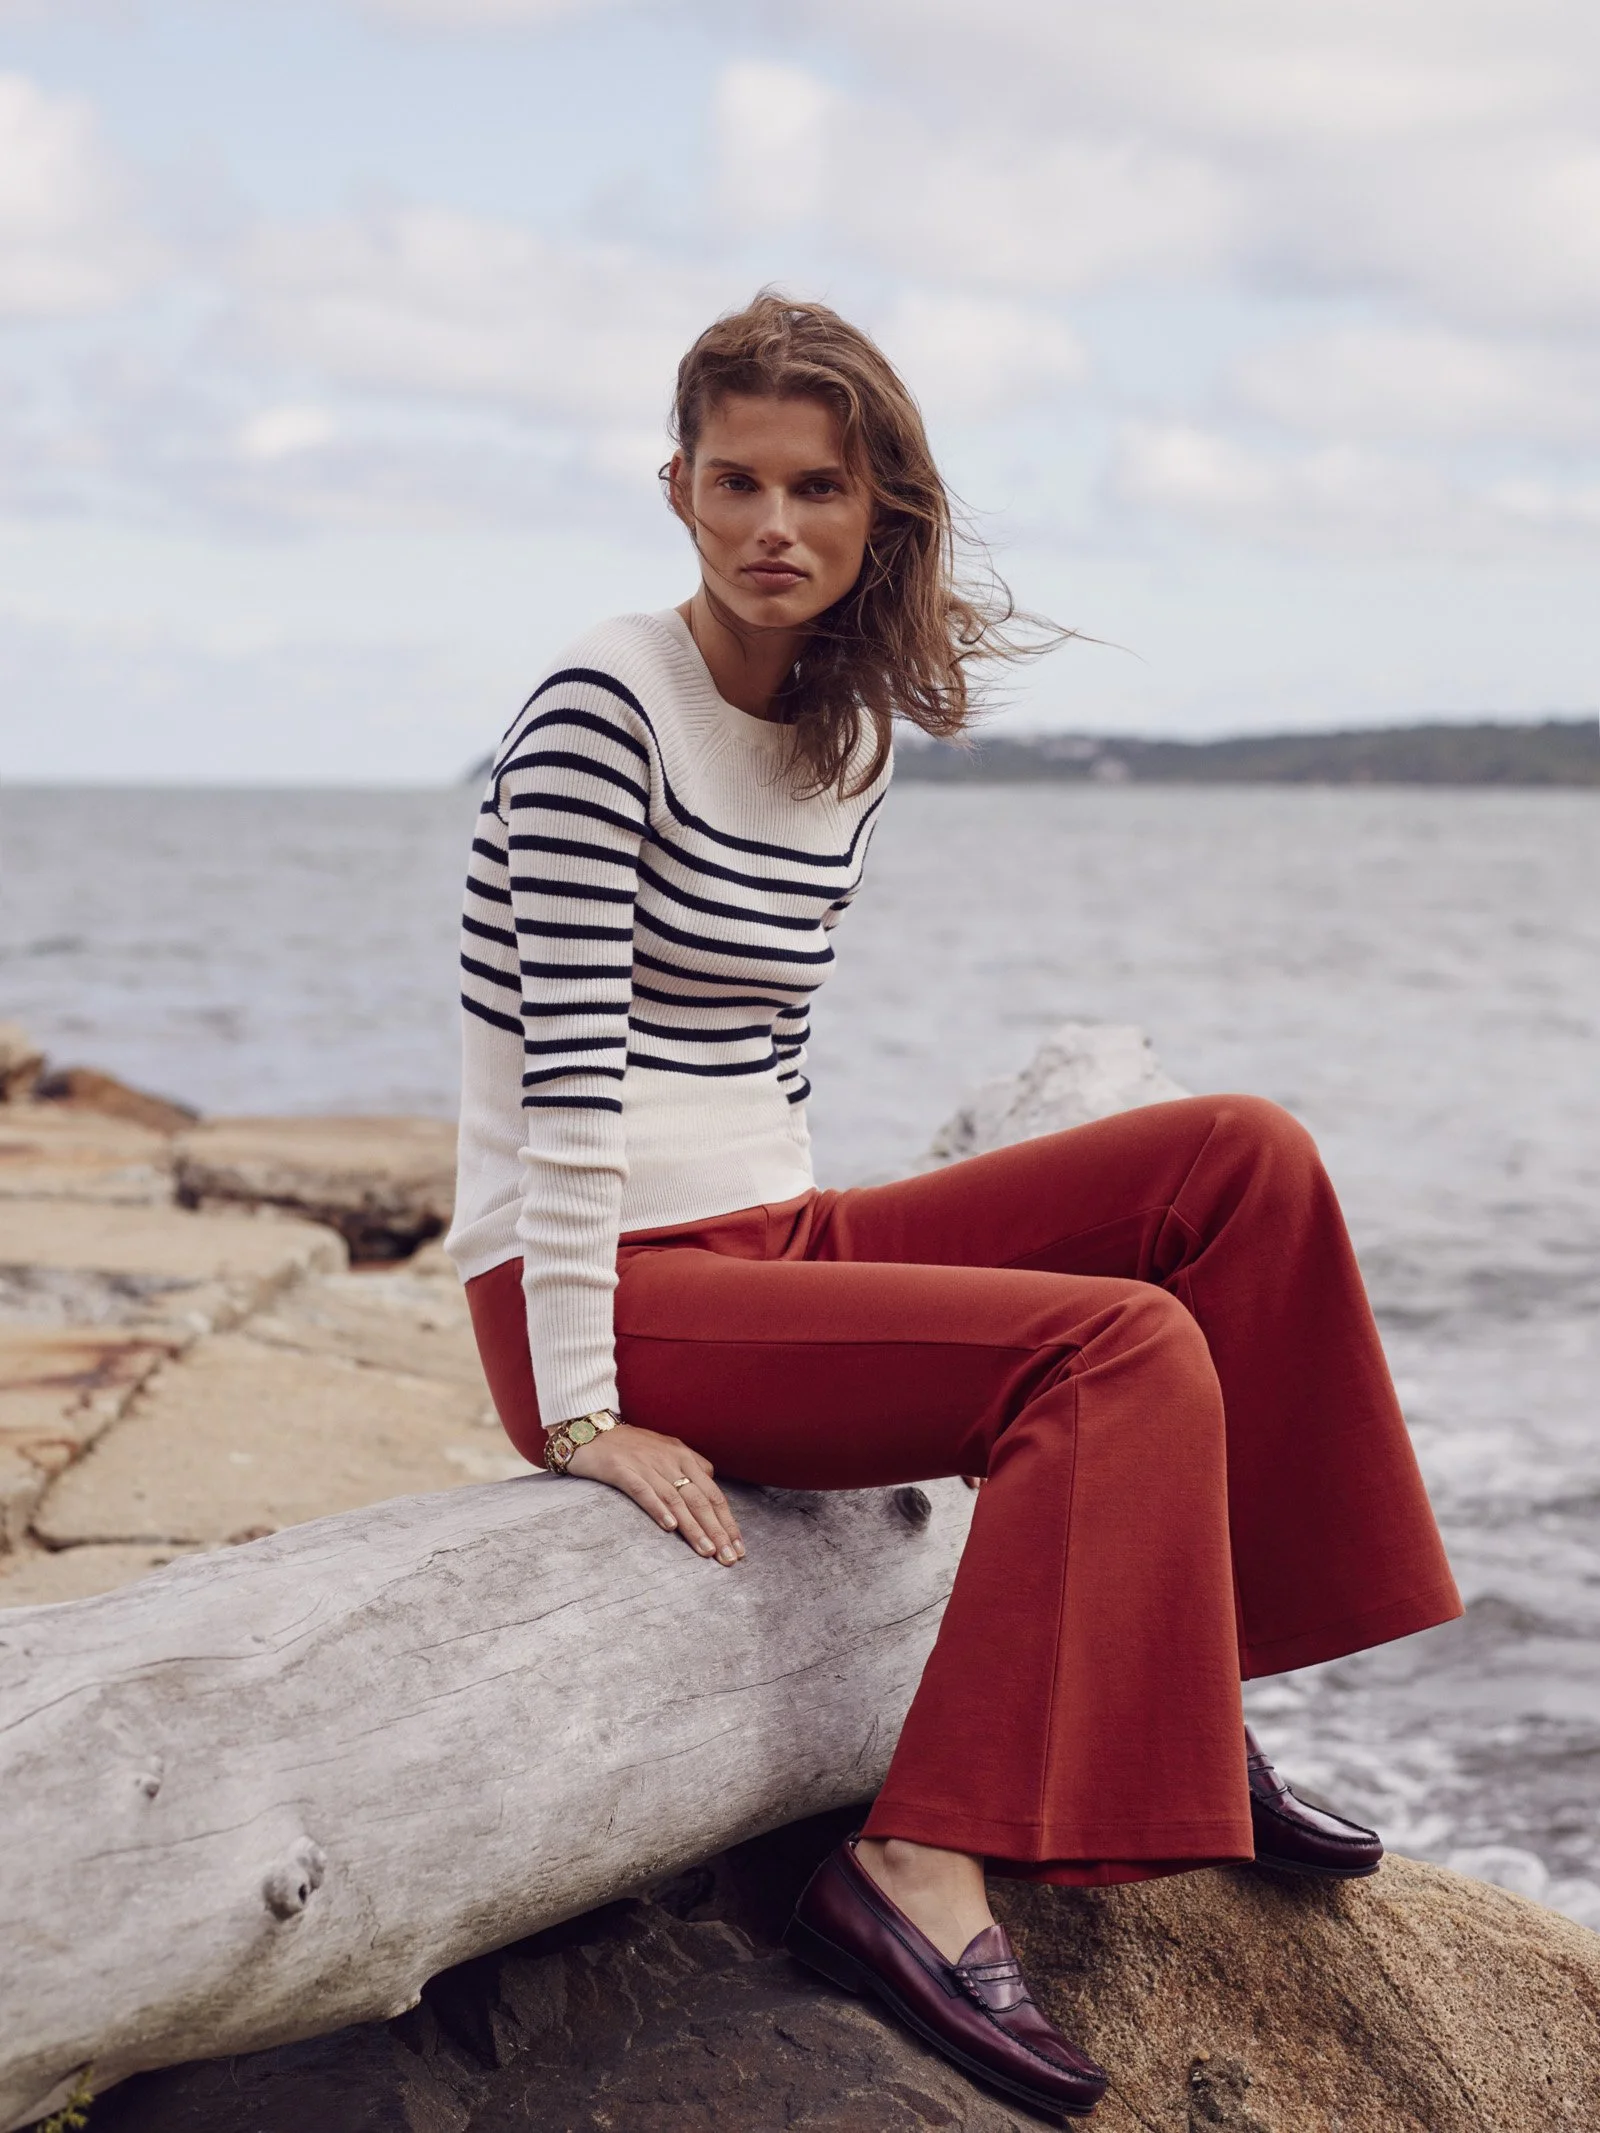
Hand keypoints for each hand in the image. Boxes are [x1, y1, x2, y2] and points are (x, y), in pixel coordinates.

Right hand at [565, 1423, 744, 1565]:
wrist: (590, 1430)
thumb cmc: (630, 1445)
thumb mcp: (666, 1450)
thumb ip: (690, 1467)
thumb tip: (711, 1486)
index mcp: (684, 1456)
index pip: (713, 1494)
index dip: (727, 1522)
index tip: (739, 1548)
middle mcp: (670, 1460)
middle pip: (700, 1500)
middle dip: (717, 1531)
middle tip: (730, 1559)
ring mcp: (646, 1465)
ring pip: (676, 1499)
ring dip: (693, 1527)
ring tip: (707, 1551)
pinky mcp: (621, 1470)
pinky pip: (643, 1491)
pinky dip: (658, 1508)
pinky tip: (669, 1527)